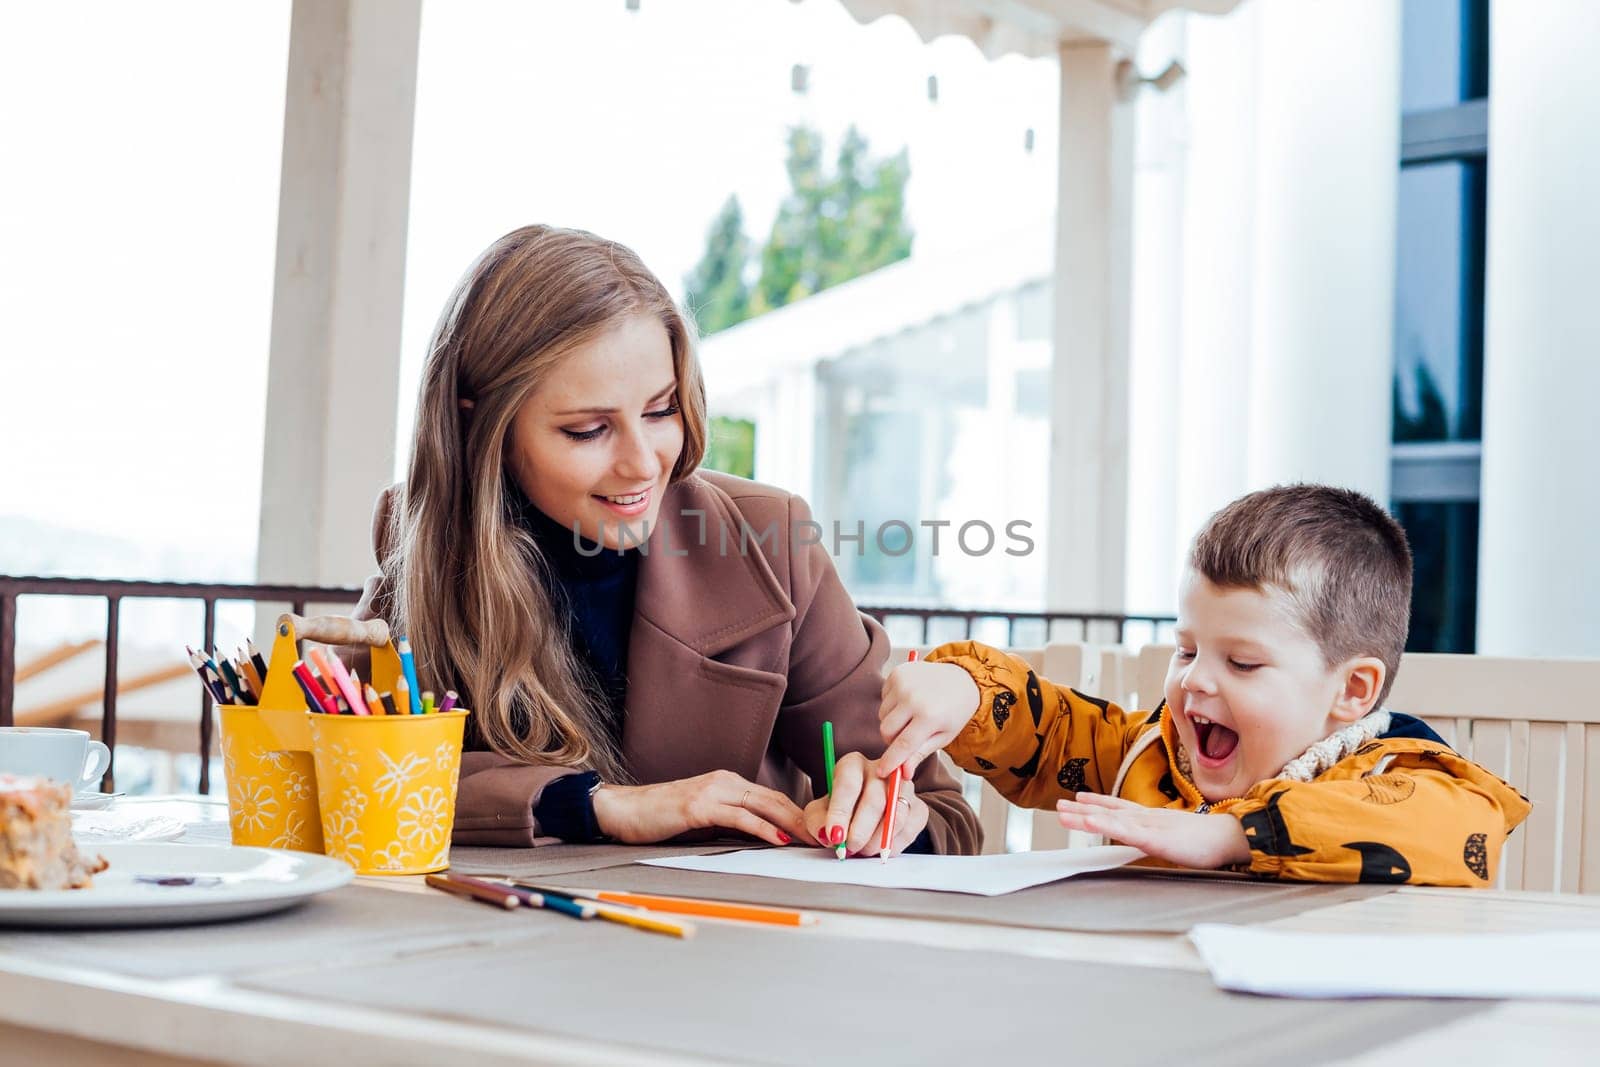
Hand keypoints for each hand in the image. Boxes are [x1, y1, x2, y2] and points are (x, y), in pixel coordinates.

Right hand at [591, 770, 813, 846]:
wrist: (624, 810)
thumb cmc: (662, 817)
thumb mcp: (704, 817)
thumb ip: (731, 822)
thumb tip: (761, 838)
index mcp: (729, 783)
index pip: (773, 798)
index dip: (799, 814)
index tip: (820, 831)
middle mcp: (725, 780)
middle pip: (775, 799)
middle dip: (805, 818)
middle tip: (828, 836)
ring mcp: (713, 790)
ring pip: (763, 805)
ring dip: (792, 823)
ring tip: (813, 839)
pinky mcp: (700, 805)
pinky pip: (739, 816)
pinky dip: (763, 828)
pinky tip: (779, 839)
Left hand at [802, 752, 927, 857]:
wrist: (864, 819)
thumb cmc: (840, 813)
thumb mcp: (819, 814)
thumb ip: (816, 821)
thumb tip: (827, 833)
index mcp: (852, 764)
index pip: (848, 784)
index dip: (840, 813)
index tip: (834, 836)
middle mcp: (881, 770)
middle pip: (875, 799)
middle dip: (860, 831)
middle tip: (849, 848)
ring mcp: (903, 787)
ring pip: (896, 815)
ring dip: (876, 840)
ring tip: (862, 850)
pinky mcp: (918, 808)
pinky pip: (909, 829)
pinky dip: (891, 845)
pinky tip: (878, 848)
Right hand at [876, 660, 981, 776]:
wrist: (962, 678)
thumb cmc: (955, 710)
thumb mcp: (943, 736)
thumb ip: (920, 754)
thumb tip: (903, 773)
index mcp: (930, 716)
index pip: (903, 745)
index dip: (890, 761)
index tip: (882, 772)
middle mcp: (913, 698)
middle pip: (886, 730)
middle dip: (892, 739)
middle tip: (906, 737)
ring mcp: (903, 683)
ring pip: (882, 715)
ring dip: (892, 721)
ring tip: (911, 716)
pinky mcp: (897, 673)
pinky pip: (883, 698)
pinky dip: (892, 704)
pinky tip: (908, 701)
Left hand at [1055, 793, 1250, 868]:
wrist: (1231, 837)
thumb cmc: (1209, 841)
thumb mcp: (1179, 838)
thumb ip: (1163, 837)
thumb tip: (1155, 842)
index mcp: (1153, 818)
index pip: (1121, 806)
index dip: (1099, 801)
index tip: (1080, 797)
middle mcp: (1147, 818)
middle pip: (1109, 811)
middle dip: (1083, 808)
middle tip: (1059, 805)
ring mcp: (1150, 826)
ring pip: (1112, 819)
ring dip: (1086, 815)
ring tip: (1064, 812)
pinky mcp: (1155, 839)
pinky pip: (1125, 831)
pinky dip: (1105, 826)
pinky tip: (1089, 822)